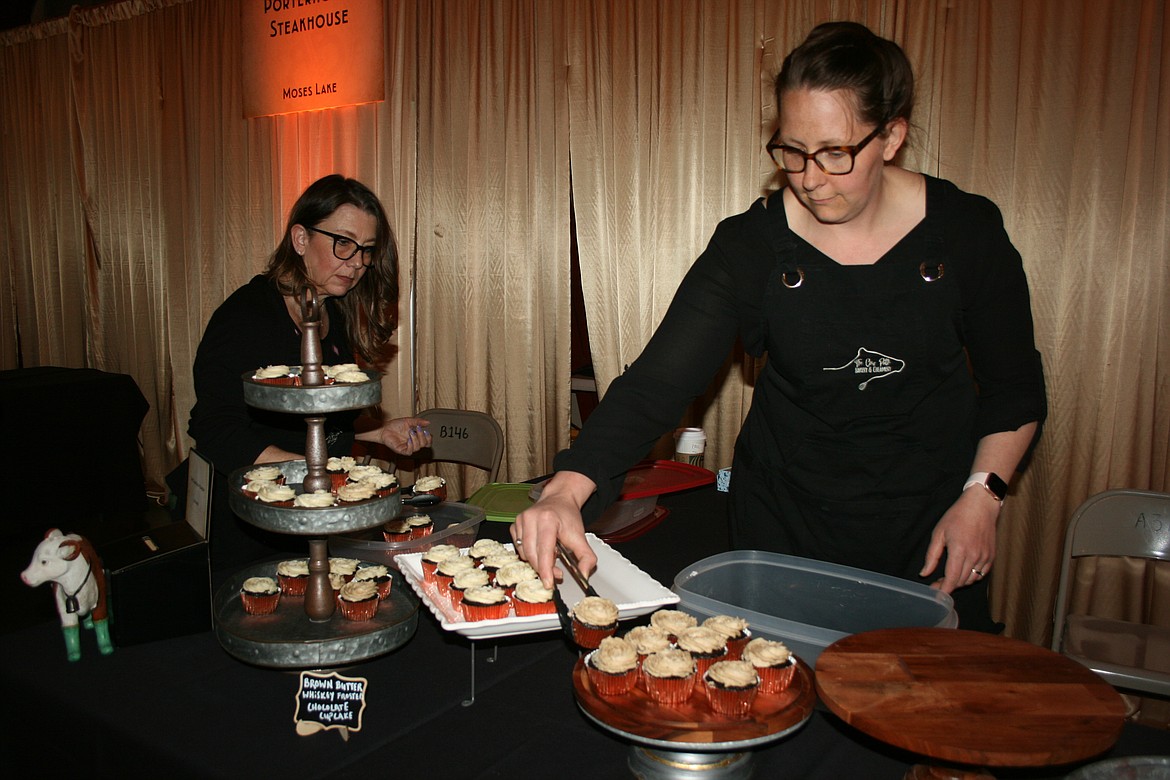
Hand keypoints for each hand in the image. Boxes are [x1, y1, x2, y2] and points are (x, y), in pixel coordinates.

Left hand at [378, 417, 430, 455]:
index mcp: (416, 437)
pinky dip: (410, 446)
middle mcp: (413, 443)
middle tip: (418, 429)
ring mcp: (407, 447)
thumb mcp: (409, 421)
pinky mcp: (401, 450)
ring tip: (411, 432)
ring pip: (417, 448)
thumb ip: (418, 421)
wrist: (385, 428)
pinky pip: (409, 452)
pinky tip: (408, 440)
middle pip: (424, 445)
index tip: (426, 431)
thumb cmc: (395, 425)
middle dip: (423, 436)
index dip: (429, 438)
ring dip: (416, 439)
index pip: (427, 442)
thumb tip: (428, 422)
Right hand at [511, 472, 596, 588]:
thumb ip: (586, 557)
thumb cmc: (567, 516)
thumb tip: (584, 575)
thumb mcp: (581, 536)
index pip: (544, 550)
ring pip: (524, 554)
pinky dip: (529, 554)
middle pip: (532, 555)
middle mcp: (531, 518)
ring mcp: (520, 520)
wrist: (559, 498)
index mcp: (548, 520)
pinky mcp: (514, 525)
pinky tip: (539, 548)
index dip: (546, 570)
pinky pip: (518, 548)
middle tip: (556, 572)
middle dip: (543, 568)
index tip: (549, 583)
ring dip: (536, 561)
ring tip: (550, 554)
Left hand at [919, 488, 999, 592]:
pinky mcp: (991, 556)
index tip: (936, 593)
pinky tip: (962, 571)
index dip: (944, 589)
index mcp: (959, 550)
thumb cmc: (957, 516)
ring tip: (949, 576)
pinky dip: (971, 577)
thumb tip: (924, 573)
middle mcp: (974, 556)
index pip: (952, 578)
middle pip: (961, 581)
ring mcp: (985, 557)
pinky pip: (981, 574)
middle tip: (937, 582)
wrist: (980, 506)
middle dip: (949, 585)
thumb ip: (931, 556)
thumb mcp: (939, 533)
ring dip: (960, 582)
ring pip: (971, 579)